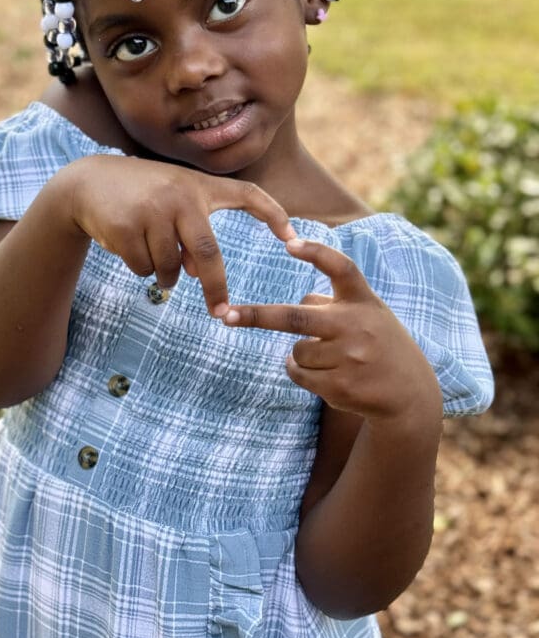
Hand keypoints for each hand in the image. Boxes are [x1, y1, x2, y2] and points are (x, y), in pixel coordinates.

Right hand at [59, 155, 294, 316]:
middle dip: (215, 288)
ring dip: (164, 275)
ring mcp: (152, 210)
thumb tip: (196, 273)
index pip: (248, 194)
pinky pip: (143, 268)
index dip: (274, 214)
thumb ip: (193, 234)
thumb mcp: (172, 205)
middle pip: (207, 253)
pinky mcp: (126, 227)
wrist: (88, 182)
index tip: (294, 239)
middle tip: (221, 313)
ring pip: (170, 268)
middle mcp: (180, 195)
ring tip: (150, 253)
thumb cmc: (141, 196)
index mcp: (199, 186)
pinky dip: (140, 268)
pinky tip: (128, 245)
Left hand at [223, 238, 442, 424]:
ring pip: (296, 350)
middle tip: (227, 315)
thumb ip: (333, 302)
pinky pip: (298, 374)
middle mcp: (357, 326)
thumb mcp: (366, 314)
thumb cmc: (379, 344)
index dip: (316, 253)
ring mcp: (349, 358)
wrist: (410, 394)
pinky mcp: (341, 386)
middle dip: (257, 316)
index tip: (290, 243)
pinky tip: (327, 375)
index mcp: (364, 300)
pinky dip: (300, 372)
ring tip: (329, 358)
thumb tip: (299, 300)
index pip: (341, 268)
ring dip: (299, 352)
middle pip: (296, 318)